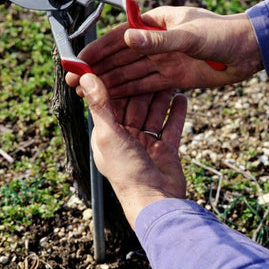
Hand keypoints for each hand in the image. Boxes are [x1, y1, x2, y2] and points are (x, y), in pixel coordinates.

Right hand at [66, 6, 263, 96]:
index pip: (120, 37)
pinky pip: (147, 85)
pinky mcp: (174, 77)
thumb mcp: (191, 36)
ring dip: (110, 82)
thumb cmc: (224, 34)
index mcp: (156, 23)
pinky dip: (131, 92)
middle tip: (75, 82)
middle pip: (121, 57)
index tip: (78, 61)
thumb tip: (128, 37)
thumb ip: (160, 40)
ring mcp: (164, 61)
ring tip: (88, 94)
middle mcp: (157, 42)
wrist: (249, 51)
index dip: (98, 50)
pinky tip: (115, 99)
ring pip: (131, 73)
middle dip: (98, 69)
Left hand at [79, 73, 186, 227]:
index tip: (126, 67)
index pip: (113, 103)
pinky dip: (176, 113)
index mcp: (108, 134)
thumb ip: (100, 105)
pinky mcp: (166, 150)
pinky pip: (172, 127)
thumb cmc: (126, 172)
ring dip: (162, 99)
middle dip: (145, 90)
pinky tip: (182, 99)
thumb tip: (85, 77)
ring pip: (155, 114)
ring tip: (170, 81)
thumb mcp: (109, 134)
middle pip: (137, 107)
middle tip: (154, 70)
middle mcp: (127, 138)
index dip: (120, 85)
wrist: (155, 201)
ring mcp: (147, 144)